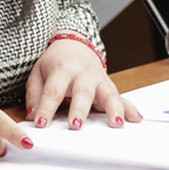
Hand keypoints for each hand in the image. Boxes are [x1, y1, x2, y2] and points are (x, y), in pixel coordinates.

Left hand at [25, 38, 141, 129]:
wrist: (74, 44)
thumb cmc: (56, 62)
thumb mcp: (38, 73)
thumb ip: (35, 95)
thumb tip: (32, 116)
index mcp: (62, 69)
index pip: (53, 90)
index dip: (46, 108)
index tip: (41, 124)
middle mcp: (83, 73)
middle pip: (82, 92)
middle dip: (79, 109)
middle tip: (76, 126)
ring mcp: (99, 79)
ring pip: (108, 93)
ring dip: (113, 109)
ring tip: (116, 124)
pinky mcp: (109, 86)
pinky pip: (121, 98)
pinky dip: (129, 109)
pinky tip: (136, 119)